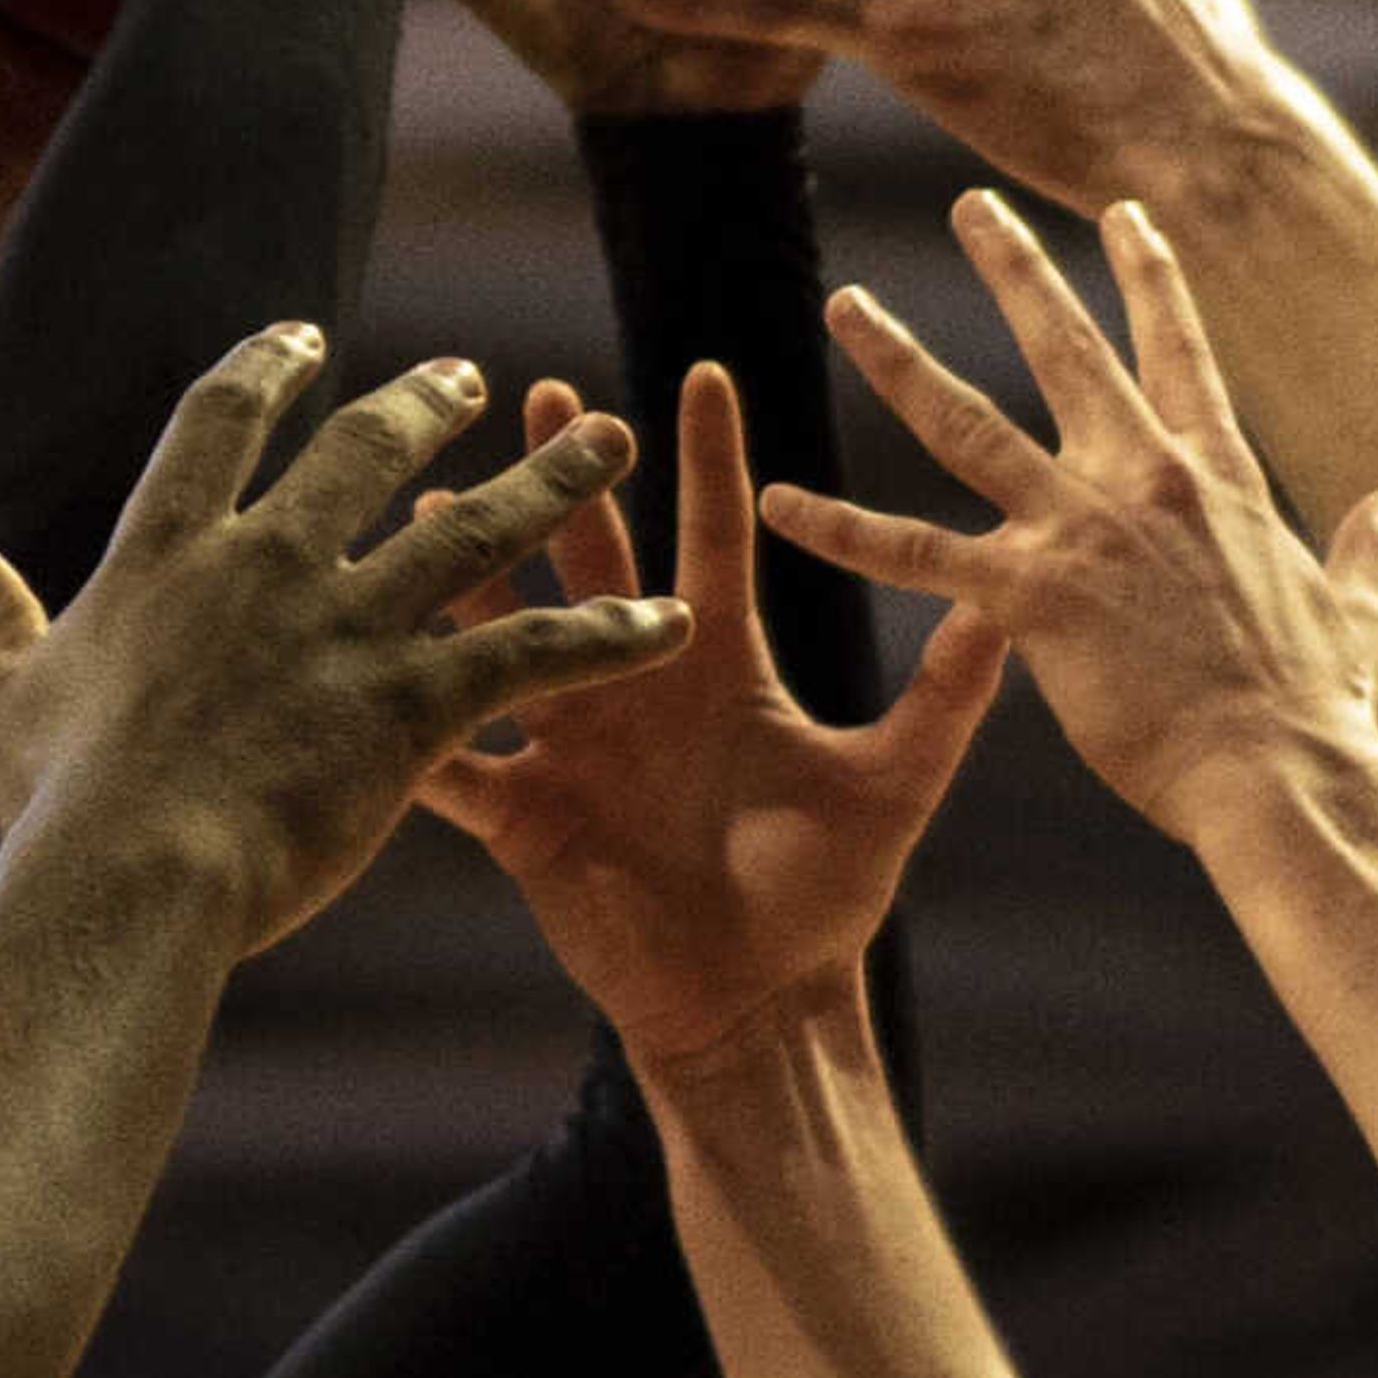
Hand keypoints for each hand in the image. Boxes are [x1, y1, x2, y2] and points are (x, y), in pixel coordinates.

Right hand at [0, 324, 694, 949]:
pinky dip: (607, 637)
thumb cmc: (56, 808)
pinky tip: (671, 623)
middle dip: (424, 405)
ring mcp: (348, 625)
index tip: (297, 340)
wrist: (126, 882)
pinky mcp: (414, 699)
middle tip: (470, 376)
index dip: (260, 375)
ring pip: (474, 529)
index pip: (217, 428)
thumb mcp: (3, 695)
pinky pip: (533, 651)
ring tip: (609, 441)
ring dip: (553, 485)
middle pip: (364, 452)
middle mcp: (270, 565)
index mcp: (170, 557)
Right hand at [413, 363, 1007, 1066]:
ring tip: (430, 492)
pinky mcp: (524, 813)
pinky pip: (455, 761)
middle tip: (548, 395)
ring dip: (471, 568)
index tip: (705, 371)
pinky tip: (362, 671)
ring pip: (507, 634)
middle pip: (595, 557)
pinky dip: (411, 722)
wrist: (757, 1006)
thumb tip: (1015, 611)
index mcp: (718, 663)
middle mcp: (635, 682)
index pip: (711, 534)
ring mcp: (570, 742)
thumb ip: (944, 697)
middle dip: (572, 477)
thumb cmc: (825, 898)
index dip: (710, 458)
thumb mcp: (893, 787)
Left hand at [760, 191, 1377, 845]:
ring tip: (844, 303)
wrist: (1283, 775)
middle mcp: (1142, 478)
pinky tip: (775, 502)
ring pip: (965, 421)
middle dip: (1015, 267)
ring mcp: (1081, 529)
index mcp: (1216, 476)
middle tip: (970, 204)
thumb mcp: (1359, 614)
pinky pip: (913, 552)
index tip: (1123, 216)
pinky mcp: (1030, 596)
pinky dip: (840, 528)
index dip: (1150, 277)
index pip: (1179, 350)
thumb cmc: (1317, 711)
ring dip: (897, 357)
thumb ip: (1369, 552)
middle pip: (1065, 347)